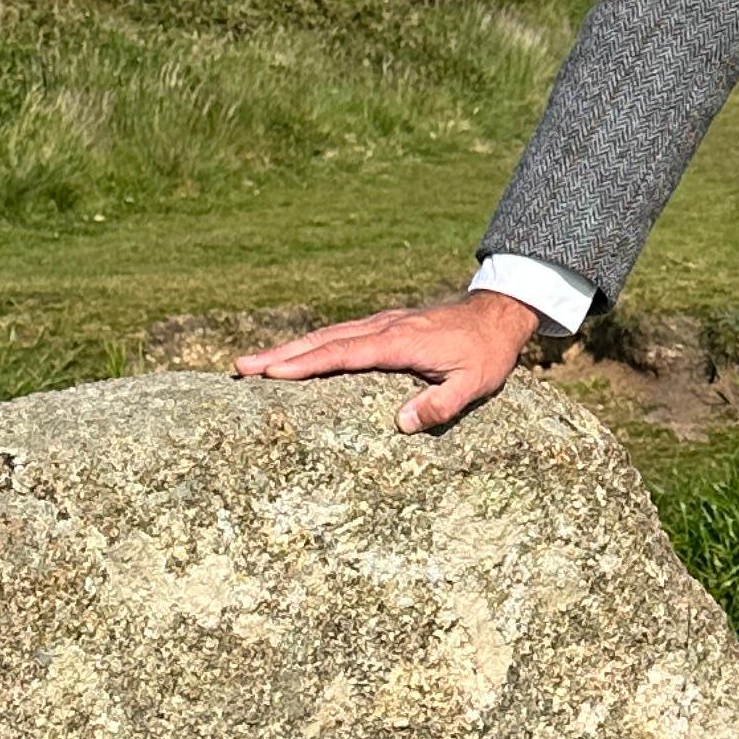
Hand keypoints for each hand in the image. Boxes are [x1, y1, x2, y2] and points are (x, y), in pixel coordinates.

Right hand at [235, 292, 543, 434]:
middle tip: (241, 367)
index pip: (344, 355)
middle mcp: (383, 329)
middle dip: (281, 355)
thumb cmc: (486, 354)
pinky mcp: (382, 327)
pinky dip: (311, 345)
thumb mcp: (474, 384)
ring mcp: (381, 325)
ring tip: (251, 364)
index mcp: (400, 343)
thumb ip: (441, 405)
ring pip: (327, 336)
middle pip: (323, 342)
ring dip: (289, 349)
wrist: (497, 314)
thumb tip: (400, 424)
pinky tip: (292, 357)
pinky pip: (339, 336)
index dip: (307, 364)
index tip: (272, 372)